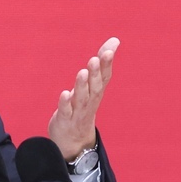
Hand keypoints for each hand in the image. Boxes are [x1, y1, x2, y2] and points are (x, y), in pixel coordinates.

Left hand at [48, 37, 119, 160]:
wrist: (74, 141)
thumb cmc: (83, 107)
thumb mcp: (92, 85)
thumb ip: (101, 63)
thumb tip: (115, 40)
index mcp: (97, 92)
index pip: (104, 77)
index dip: (107, 64)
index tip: (109, 50)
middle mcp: (90, 101)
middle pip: (95, 86)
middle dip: (96, 73)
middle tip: (95, 58)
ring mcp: (78, 112)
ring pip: (82, 98)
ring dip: (82, 85)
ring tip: (82, 72)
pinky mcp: (65, 120)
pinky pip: (66, 111)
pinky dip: (66, 103)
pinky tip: (65, 93)